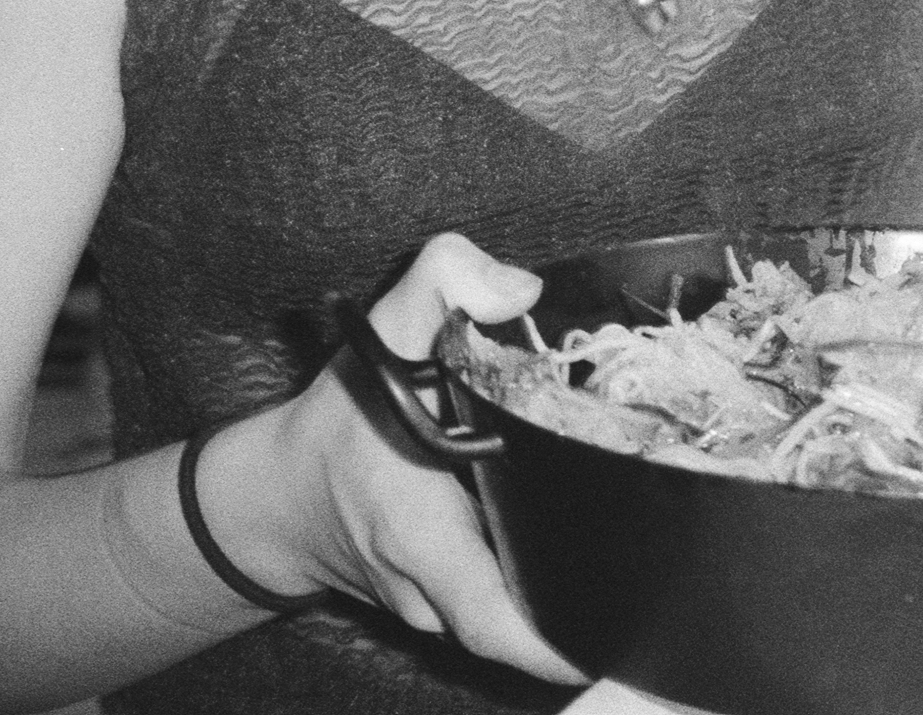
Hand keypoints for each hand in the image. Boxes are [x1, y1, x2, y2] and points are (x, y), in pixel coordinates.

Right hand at [233, 234, 581, 683]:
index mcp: (422, 541)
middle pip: (523, 625)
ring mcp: (434, 608)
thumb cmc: (335, 423)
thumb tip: (521, 290)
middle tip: (649, 569)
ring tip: (624, 551)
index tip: (611, 637)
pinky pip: (497, 602)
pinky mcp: (440, 602)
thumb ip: (442, 281)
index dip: (553, 642)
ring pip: (512, 613)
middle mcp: (431, 591)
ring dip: (557, 587)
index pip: (494, 621)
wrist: (273, 494)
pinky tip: (572, 542)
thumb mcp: (382, 332)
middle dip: (583, 603)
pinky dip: (530, 576)